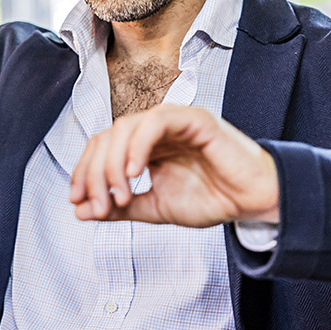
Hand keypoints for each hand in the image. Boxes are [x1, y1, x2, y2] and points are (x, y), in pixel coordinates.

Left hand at [69, 105, 279, 226]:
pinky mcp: (193, 118)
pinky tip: (134, 172)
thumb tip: (80, 211)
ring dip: (113, 163)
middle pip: (107, 137)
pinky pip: (156, 121)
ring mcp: (173, 120)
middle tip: (99, 205)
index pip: (101, 148)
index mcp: (144, 145)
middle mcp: (154, 129)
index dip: (84, 172)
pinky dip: (138, 145)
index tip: (78, 202)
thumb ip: (121, 207)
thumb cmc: (212, 198)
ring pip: (125, 127)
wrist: (252, 202)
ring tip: (120, 194)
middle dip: (94, 172)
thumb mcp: (156, 207)